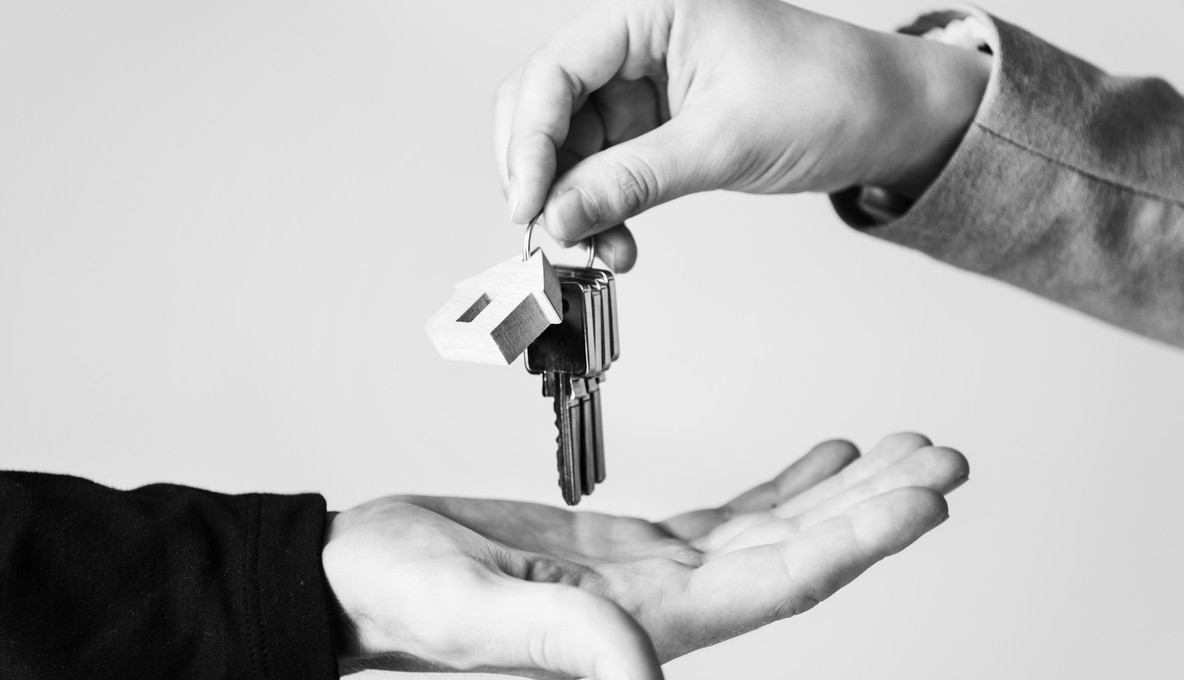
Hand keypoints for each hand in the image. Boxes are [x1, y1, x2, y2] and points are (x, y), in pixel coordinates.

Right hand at [322, 433, 968, 677]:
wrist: (361, 575)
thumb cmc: (399, 594)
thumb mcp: (472, 610)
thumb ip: (564, 640)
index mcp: (643, 622)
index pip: (780, 579)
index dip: (861, 538)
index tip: (926, 495)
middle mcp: (664, 604)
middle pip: (797, 553)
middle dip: (876, 506)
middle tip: (944, 456)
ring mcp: (651, 574)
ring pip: (774, 529)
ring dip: (844, 492)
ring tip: (904, 448)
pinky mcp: (629, 547)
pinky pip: (728, 514)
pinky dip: (783, 486)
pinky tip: (822, 456)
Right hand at [494, 0, 991, 270]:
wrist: (887, 119)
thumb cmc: (830, 92)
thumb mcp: (724, 140)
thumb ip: (632, 178)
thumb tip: (557, 216)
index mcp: (651, 9)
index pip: (557, 69)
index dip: (531, 141)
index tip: (529, 204)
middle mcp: (636, 42)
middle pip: (547, 106)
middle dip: (543, 175)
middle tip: (547, 232)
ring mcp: (641, 87)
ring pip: (571, 147)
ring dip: (574, 204)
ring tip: (599, 247)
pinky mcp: (654, 127)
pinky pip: (604, 170)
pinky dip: (602, 209)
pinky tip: (615, 239)